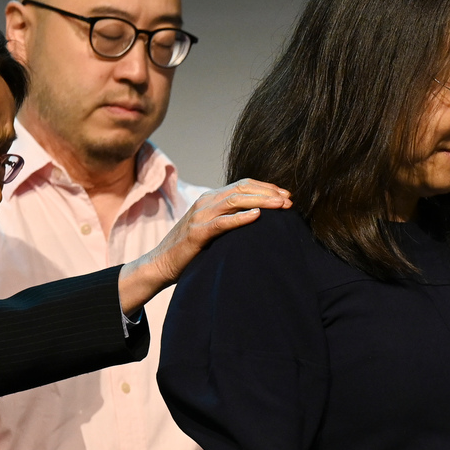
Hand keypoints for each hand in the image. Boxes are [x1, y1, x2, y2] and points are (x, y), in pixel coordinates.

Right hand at [118, 178, 292, 311]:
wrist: (160, 264)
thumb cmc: (189, 250)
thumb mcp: (211, 229)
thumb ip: (227, 220)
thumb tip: (256, 219)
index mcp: (210, 199)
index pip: (243, 185)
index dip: (266, 188)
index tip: (286, 196)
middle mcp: (206, 202)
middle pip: (242, 189)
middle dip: (269, 193)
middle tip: (289, 200)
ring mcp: (200, 215)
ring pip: (235, 200)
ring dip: (261, 201)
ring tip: (280, 206)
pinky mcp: (197, 232)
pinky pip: (222, 222)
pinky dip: (241, 218)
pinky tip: (257, 216)